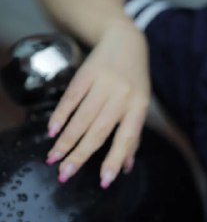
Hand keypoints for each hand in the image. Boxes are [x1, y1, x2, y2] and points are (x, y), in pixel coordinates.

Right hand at [45, 19, 149, 186]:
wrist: (125, 41)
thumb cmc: (134, 80)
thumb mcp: (140, 105)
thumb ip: (132, 136)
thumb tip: (126, 167)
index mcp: (138, 108)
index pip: (126, 138)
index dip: (115, 160)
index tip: (105, 180)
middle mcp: (122, 96)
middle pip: (98, 131)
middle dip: (80, 154)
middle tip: (66, 174)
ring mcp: (103, 83)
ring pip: (82, 117)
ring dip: (65, 139)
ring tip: (54, 158)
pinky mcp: (87, 72)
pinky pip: (71, 97)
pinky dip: (60, 115)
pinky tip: (52, 130)